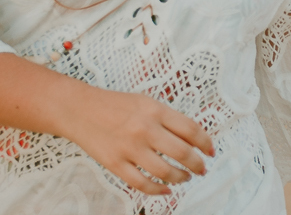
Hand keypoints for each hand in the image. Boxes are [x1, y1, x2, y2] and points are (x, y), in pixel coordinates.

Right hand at [61, 87, 215, 195]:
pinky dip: (157, 190)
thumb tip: (192, 136)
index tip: (211, 151)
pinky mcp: (115, 163)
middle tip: (202, 169)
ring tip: (185, 178)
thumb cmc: (115, 104)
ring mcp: (130, 147)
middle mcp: (145, 128)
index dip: (206, 143)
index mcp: (156, 110)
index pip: (191, 129)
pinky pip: (141, 183)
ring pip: (165, 171)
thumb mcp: (145, 101)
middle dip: (197, 164)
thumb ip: (167, 117)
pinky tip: (166, 189)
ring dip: (180, 177)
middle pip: (182, 152)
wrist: (79, 109)